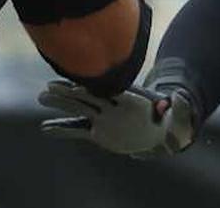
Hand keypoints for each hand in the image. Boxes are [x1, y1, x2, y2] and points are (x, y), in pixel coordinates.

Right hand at [38, 80, 195, 157]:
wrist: (159, 128)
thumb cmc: (167, 115)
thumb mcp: (175, 110)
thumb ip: (175, 105)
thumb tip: (179, 96)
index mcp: (125, 97)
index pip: (106, 90)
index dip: (92, 87)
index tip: (78, 86)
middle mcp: (109, 104)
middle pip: (86, 97)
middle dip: (68, 93)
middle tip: (49, 88)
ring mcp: (101, 117)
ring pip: (77, 109)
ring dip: (59, 104)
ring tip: (41, 98)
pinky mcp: (97, 132)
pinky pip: (76, 130)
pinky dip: (61, 130)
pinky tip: (45, 128)